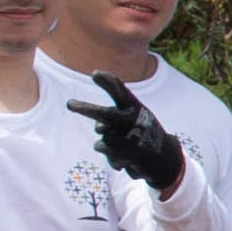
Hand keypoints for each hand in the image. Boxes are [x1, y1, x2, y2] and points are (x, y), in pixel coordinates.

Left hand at [76, 78, 184, 194]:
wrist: (163, 156)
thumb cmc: (143, 131)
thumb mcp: (134, 115)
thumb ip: (112, 114)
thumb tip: (98, 127)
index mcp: (136, 107)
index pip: (120, 91)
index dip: (108, 82)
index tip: (95, 74)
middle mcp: (132, 121)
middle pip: (104, 114)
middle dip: (86, 109)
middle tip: (68, 104)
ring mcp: (128, 139)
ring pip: (101, 133)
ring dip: (106, 137)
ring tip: (123, 143)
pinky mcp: (123, 154)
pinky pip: (101, 147)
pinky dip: (109, 152)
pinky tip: (124, 156)